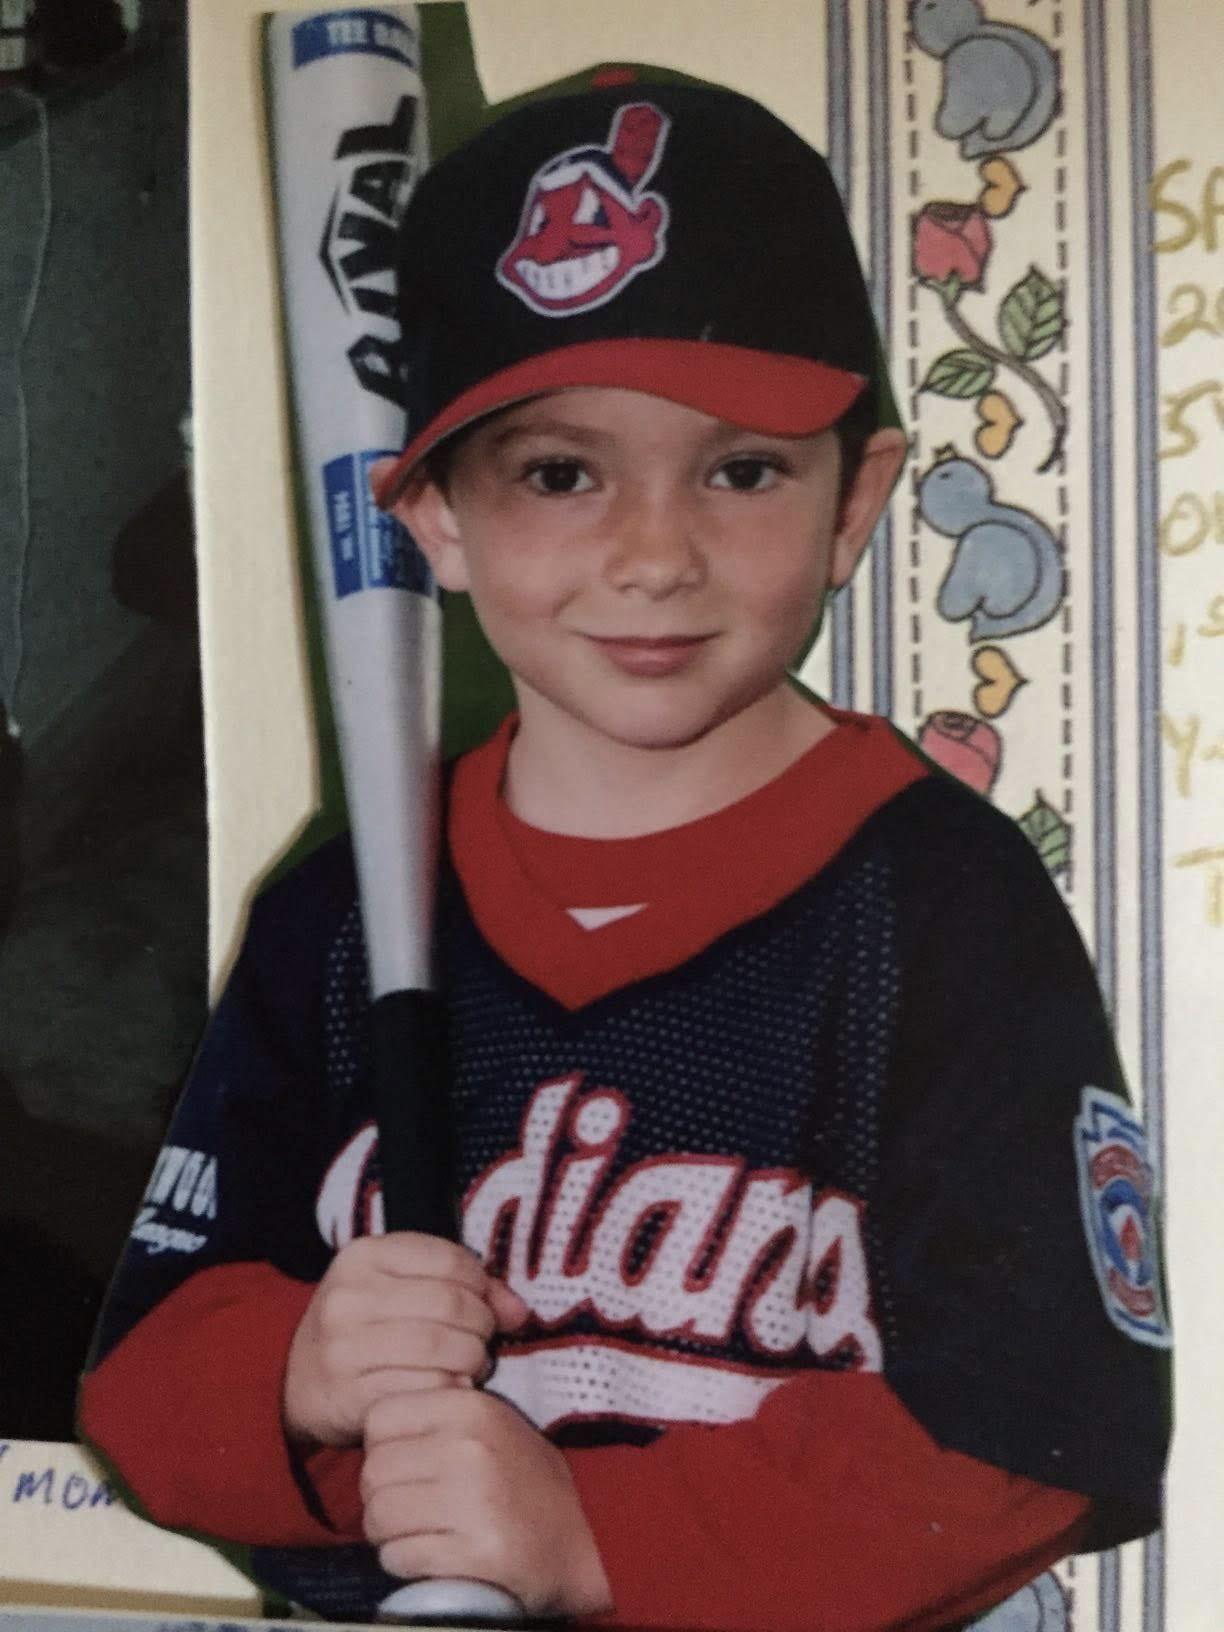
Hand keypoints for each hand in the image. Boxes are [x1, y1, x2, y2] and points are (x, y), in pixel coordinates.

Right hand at [283, 1232, 526, 1447]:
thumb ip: (463, 1287)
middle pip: (450, 1305)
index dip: (482, 1284)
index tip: (485, 1303)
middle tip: (482, 1341)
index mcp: (363, 1256)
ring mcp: (344, 1348)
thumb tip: (519, 1311)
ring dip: (472, 1360)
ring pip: (441, 1348)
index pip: (450, 1259)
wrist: (297, 1383)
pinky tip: (448, 1389)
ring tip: (470, 1365)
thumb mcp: (401, 1288)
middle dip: (482, 1326)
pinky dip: (449, 1390)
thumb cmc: (366, 1327)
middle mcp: (348, 1297)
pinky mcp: (349, 1396)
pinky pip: (424, 1390)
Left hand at [362, 1388, 612, 1618]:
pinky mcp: (478, 1552)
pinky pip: (401, 1557)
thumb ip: (436, 1415)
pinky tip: (434, 1557)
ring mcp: (475, 1500)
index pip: (379, 1418)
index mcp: (471, 1408)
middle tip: (409, 1509)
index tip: (404, 1464)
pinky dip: (406, 1563)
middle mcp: (470, 1447)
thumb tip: (372, 1423)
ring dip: (390, 1535)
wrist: (585, 1537)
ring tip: (420, 1533)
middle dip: (381, 1496)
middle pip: (374, 1471)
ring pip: (380, 1517)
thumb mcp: (488, 1425)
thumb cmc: (522, 1479)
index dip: (382, 1446)